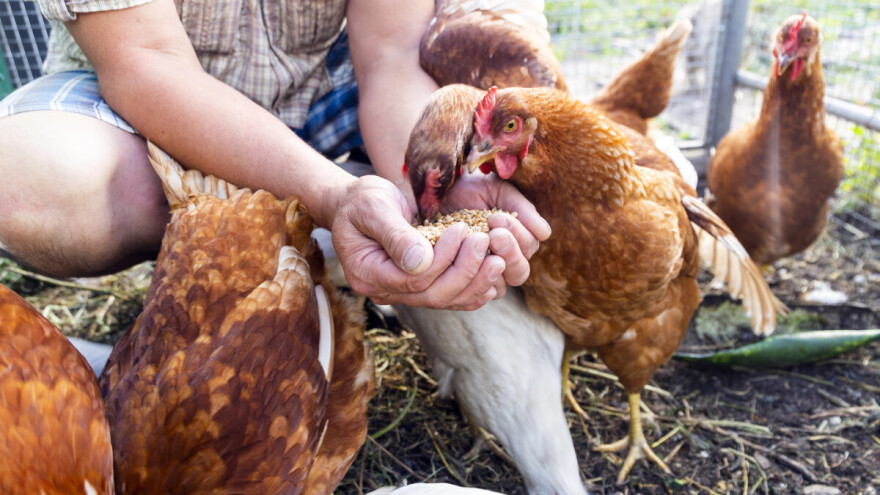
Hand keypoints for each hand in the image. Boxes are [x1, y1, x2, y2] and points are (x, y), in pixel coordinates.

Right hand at [331, 175, 506, 309]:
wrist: (358, 205)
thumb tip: (422, 260)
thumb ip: (395, 234)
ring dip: (476, 282)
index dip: (443, 259)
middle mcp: (386, 291)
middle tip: (485, 243)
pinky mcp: (422, 286)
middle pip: (433, 295)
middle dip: (465, 271)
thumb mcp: (372, 207)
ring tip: (498, 259)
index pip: (413, 279)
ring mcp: (404, 293)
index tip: (462, 230)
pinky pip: (451, 297)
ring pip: (446, 300)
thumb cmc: (361, 201)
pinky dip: (474, 288)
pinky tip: (493, 274)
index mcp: (368, 274)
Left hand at [439, 172, 551, 285]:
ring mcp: (486, 276)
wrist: (439, 197)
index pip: (530, 246)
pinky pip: (477, 296)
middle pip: (520, 272)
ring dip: (491, 267)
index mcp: (519, 240)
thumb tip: (545, 234)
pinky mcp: (467, 285)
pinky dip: (473, 282)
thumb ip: (523, 210)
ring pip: (501, 286)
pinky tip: (463, 264)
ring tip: (478, 247)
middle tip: (493, 235)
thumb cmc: (472, 193)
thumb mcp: (500, 193)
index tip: (496, 218)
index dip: (518, 234)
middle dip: (509, 252)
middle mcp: (506, 262)